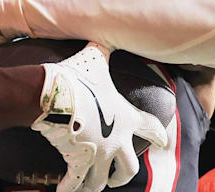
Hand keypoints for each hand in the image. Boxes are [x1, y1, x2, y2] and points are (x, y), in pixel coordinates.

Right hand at [32, 43, 168, 191]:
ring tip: (93, 185)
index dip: (158, 134)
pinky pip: (76, 183)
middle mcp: (116, 141)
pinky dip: (70, 188)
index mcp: (126, 118)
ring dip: (98, 184)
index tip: (162, 139)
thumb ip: (103, 51)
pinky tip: (64, 191)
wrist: (52, 95)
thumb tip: (102, 38)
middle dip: (123, 174)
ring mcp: (98, 155)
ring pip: (103, 181)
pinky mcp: (77, 162)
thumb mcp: (95, 58)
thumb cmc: (76, 77)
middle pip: (129, 168)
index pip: (151, 128)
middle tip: (118, 176)